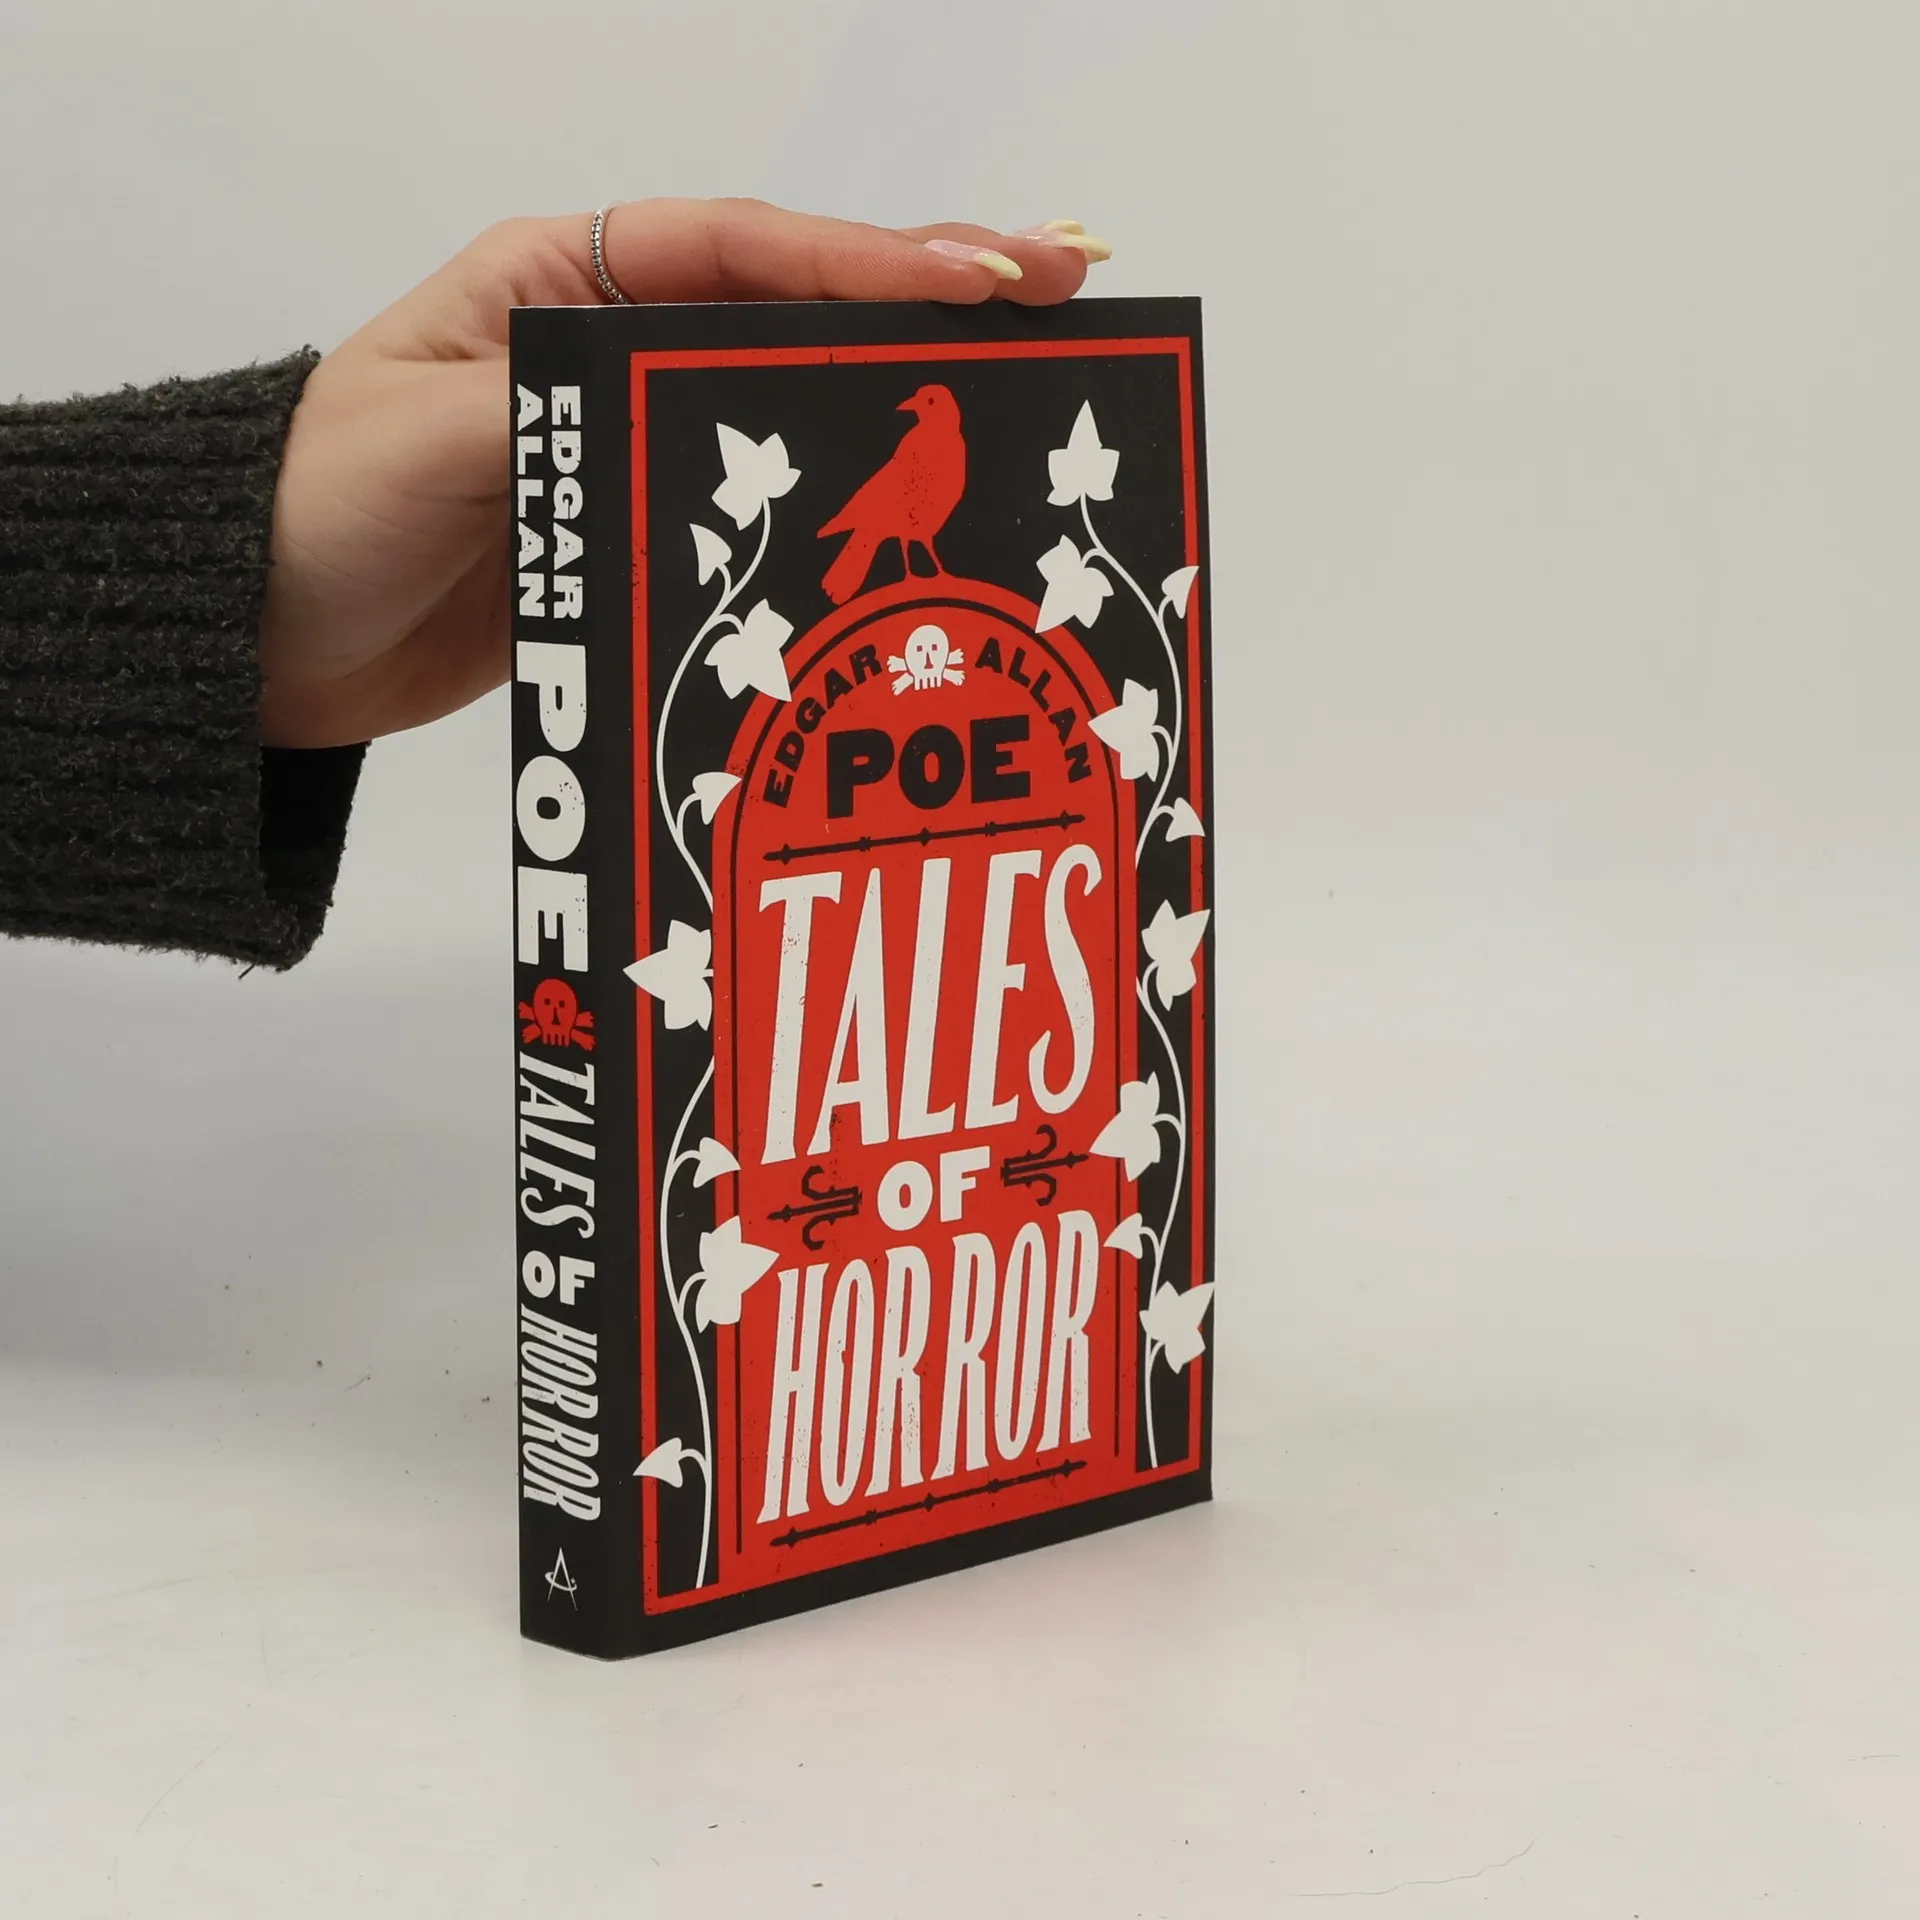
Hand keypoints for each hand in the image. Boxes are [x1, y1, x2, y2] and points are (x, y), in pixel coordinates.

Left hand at [258, 198, 1106, 748]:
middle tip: (1060, 294)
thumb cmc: (315, 512)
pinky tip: (916, 515)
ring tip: (1022, 393)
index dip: (869, 258)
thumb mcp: (434, 438)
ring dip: (902, 396)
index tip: (985, 272)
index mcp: (558, 280)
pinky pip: (762, 495)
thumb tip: (690, 394)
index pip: (743, 251)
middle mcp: (609, 344)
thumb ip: (565, 405)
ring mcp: (632, 437)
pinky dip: (841, 497)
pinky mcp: (637, 524)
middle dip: (925, 299)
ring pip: (794, 398)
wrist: (260, 638)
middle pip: (796, 307)